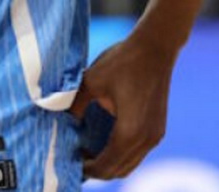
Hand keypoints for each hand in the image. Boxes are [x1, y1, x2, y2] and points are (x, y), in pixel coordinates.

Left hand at [71, 28, 178, 178]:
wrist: (155, 48)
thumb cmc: (122, 62)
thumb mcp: (91, 82)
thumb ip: (75, 106)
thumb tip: (60, 122)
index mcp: (130, 132)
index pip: (106, 165)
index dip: (87, 169)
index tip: (68, 164)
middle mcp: (147, 139)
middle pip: (119, 170)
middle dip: (97, 170)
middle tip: (74, 161)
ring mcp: (155, 136)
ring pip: (130, 163)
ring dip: (110, 164)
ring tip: (85, 155)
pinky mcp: (157, 129)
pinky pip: (137, 152)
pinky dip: (120, 155)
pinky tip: (102, 144)